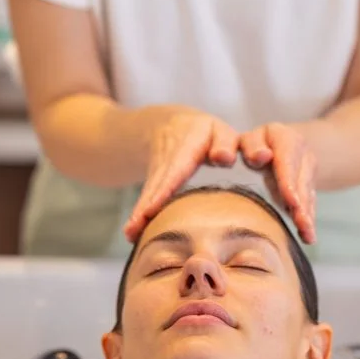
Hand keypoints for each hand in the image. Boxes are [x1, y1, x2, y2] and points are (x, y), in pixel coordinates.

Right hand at [123, 109, 239, 241]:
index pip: (177, 168)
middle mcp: (168, 161)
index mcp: (187, 146)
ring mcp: (158, 173)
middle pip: (157, 183)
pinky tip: (132, 233)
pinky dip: (139, 216)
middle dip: (147, 205)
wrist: (169, 125)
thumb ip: (227, 142)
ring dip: (140, 213)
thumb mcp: (218, 129)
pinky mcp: (154, 186)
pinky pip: (147, 199)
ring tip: (132, 232)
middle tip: (135, 228)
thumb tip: (224, 159)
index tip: (150, 208)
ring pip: (150, 193)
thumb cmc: (203, 133)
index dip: (164, 189)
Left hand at [240, 124, 316, 243]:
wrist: (270, 143)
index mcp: (281, 136)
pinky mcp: (309, 182)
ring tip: (307, 234)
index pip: (287, 158)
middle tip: (302, 223)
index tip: (292, 202)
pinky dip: (308, 218)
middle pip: (301, 178)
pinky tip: (308, 236)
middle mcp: (299, 149)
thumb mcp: (247, 140)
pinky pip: (309, 202)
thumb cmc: (249, 145)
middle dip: (301, 203)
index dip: (289, 180)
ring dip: (307, 214)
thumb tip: (260, 158)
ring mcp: (307, 166)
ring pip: (307, 192)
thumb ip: (250, 146)